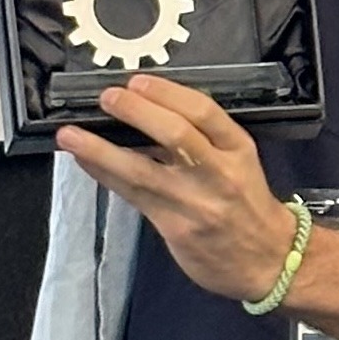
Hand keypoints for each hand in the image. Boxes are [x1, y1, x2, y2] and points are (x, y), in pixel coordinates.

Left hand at [55, 74, 297, 302]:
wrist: (267, 258)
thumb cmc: (248, 203)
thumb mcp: (239, 162)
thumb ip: (204, 140)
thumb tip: (148, 113)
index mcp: (238, 148)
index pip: (204, 112)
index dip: (168, 93)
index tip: (138, 81)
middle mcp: (218, 172)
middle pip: (176, 135)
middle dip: (137, 112)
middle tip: (107, 97)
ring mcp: (195, 202)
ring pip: (143, 170)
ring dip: (101, 150)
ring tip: (71, 134)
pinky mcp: (175, 227)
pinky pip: (133, 196)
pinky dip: (105, 175)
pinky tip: (85, 162)